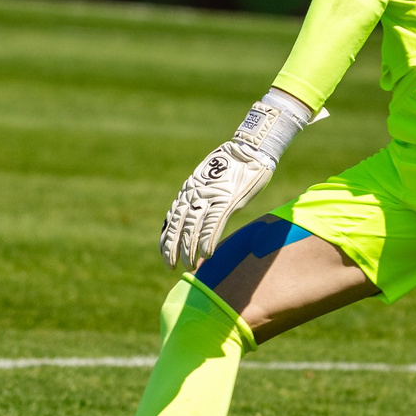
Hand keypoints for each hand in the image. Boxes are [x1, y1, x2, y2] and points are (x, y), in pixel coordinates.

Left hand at [159, 90, 317, 267]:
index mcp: (190, 190)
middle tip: (170, 267)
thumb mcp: (212, 180)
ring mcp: (210, 197)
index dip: (167, 238)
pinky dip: (208, 239)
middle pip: (178, 226)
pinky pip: (213, 223)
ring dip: (190, 249)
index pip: (172, 219)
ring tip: (188, 266)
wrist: (251, 149)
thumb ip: (204, 196)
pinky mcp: (226, 199)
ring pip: (193, 227)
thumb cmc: (236, 165)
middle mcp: (194, 194)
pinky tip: (206, 254)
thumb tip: (202, 211)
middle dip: (172, 248)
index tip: (165, 254)